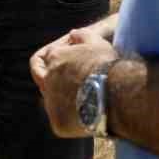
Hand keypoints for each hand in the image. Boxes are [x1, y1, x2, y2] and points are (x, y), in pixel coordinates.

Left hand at [30, 23, 118, 137]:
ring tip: (83, 102)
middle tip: (69, 86)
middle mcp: (47, 81)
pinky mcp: (58, 123)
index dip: (57, 59)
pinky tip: (87, 116)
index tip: (70, 65)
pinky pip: (61, 120)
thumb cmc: (108, 66)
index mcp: (54, 59)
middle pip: (42, 81)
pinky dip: (71, 119)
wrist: (117, 94)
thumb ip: (81, 35)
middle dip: (52, 81)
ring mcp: (51, 103)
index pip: (44, 58)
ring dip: (63, 101)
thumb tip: (73, 35)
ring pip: (52, 102)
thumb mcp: (96, 41)